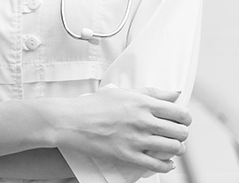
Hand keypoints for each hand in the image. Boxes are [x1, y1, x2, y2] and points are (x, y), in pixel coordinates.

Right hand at [50, 86, 190, 173]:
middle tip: (175, 133)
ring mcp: (136, 140)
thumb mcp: (123, 92)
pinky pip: (158, 165)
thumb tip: (175, 94)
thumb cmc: (95, 105)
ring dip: (176, 149)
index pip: (180, 113)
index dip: (185, 118)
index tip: (181, 120)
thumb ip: (151, 92)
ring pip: (173, 149)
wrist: (72, 121)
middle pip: (180, 132)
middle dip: (181, 134)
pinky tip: (165, 161)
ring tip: (170, 146)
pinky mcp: (128, 155)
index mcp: (142, 103)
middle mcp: (142, 121)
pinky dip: (167, 165)